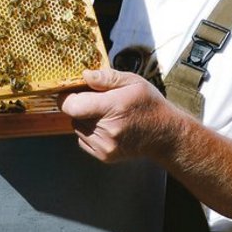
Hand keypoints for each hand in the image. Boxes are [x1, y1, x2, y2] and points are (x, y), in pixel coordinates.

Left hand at [59, 68, 177, 162]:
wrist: (165, 134)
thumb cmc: (149, 104)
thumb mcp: (133, 82)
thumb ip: (107, 78)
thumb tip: (84, 75)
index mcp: (113, 107)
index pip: (72, 105)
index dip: (66, 97)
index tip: (72, 91)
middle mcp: (107, 130)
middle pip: (74, 115)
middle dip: (80, 105)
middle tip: (98, 101)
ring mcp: (105, 146)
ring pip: (77, 127)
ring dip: (85, 119)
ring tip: (106, 115)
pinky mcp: (104, 156)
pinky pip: (83, 140)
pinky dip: (89, 132)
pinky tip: (107, 127)